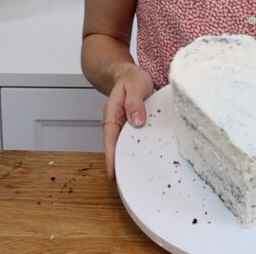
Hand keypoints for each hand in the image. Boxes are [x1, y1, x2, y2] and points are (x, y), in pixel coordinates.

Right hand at [102, 64, 153, 179]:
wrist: (131, 74)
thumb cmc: (132, 79)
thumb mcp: (135, 85)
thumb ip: (135, 102)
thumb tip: (136, 121)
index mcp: (112, 113)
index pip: (110, 137)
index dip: (111, 155)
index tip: (112, 171)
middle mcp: (117, 121)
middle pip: (116, 146)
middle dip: (118, 163)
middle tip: (125, 181)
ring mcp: (125, 125)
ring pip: (125, 144)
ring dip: (129, 158)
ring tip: (136, 176)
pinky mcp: (134, 125)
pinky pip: (134, 139)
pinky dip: (138, 149)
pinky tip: (146, 158)